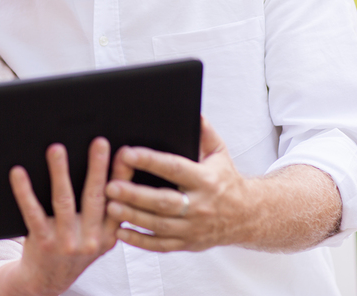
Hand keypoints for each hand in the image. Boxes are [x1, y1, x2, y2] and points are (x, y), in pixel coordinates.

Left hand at [0, 137, 120, 295]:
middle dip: (98, 167)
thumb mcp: (98, 236)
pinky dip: (25, 191)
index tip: (125, 153)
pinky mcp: (42, 242)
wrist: (47, 281)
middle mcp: (90, 240)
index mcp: (108, 235)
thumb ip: (105, 210)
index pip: (118, 201)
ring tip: (57, 149)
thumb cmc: (73, 248)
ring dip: (60, 172)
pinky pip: (32, 212)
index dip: (123, 177)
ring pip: (63, 200)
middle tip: (99, 143)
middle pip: (94, 197)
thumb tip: (112, 169)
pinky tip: (19, 173)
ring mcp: (66, 242)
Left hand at [105, 116, 341, 252]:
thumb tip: (193, 110)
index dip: (150, 160)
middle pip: (163, 201)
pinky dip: (140, 241)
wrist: (248, 216)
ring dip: (133, 216)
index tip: (127, 153)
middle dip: (135, 194)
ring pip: (159, 225)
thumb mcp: (219, 152)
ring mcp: (193, 228)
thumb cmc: (225, 179)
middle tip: (110, 185)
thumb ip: (204, 131)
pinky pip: (161, 245)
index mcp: (205, 180)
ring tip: (109, 206)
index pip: (174, 168)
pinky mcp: (188, 243)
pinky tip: (120, 231)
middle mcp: (200, 205)